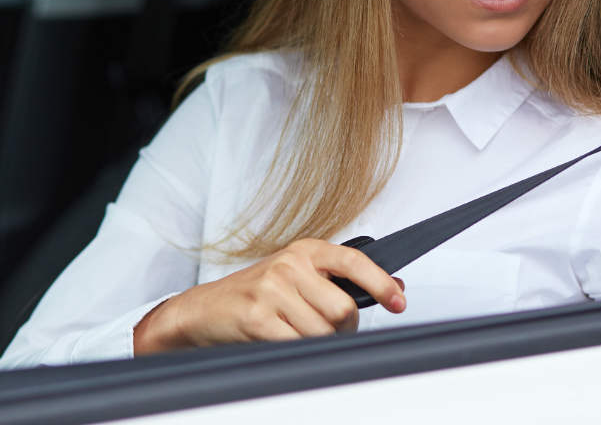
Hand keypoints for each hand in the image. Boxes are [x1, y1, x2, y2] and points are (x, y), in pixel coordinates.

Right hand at [133, 238, 405, 352]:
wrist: (202, 310)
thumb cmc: (255, 293)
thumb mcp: (300, 277)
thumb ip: (344, 281)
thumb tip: (396, 287)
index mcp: (306, 250)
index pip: (355, 261)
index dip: (381, 283)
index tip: (398, 303)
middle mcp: (290, 264)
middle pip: (344, 309)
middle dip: (342, 331)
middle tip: (325, 332)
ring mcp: (272, 288)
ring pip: (323, 332)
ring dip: (317, 344)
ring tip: (295, 334)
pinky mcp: (257, 316)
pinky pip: (296, 344)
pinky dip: (294, 350)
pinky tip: (279, 340)